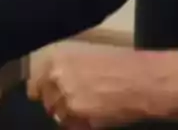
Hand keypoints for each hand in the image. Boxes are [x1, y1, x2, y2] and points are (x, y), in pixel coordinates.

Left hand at [27, 46, 177, 128]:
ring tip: (87, 110)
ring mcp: (66, 98)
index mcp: (57, 58)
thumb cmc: (121, 63)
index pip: (34, 82)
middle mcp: (57, 77)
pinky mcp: (79, 117)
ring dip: (69, 115)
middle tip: (74, 103)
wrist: (143, 80)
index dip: (40, 90)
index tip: (42, 95)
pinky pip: (72, 126)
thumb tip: (55, 81)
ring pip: (58, 115)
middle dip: (56, 103)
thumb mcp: (88, 56)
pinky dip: (80, 126)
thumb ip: (67, 69)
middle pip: (46, 101)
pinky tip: (94, 119)